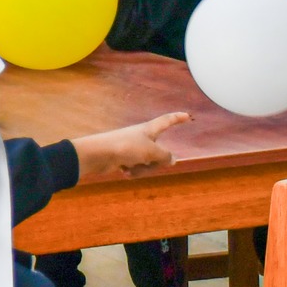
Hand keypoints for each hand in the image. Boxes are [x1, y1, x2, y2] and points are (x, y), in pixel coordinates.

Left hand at [72, 112, 191, 178]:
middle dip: (156, 162)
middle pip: (159, 152)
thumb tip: (172, 160)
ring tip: (131, 167)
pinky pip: (137, 168)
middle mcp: (142, 137)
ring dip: (142, 169)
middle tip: (147, 163)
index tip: (187, 115)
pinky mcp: (125, 158)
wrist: (99, 154)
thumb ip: (164, 155)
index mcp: (149, 129)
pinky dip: (132, 171)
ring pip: (148, 162)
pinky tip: (123, 171)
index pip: (167, 121)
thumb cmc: (127, 147)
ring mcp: (133, 148)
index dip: (177, 118)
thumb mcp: (151, 151)